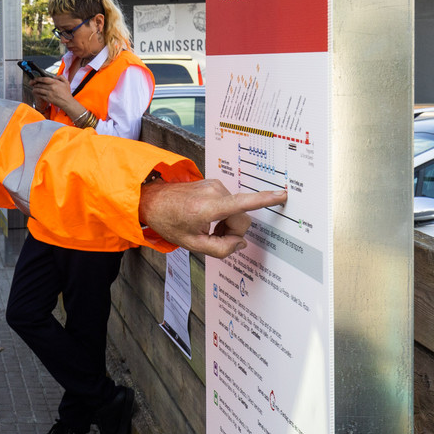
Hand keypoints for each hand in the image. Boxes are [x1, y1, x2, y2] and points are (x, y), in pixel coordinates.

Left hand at [30, 75, 72, 110]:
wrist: (67, 102)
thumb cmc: (66, 93)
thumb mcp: (66, 82)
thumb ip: (61, 77)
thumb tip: (54, 77)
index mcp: (55, 83)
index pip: (44, 79)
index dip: (38, 78)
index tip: (35, 79)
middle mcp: (51, 87)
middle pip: (40, 84)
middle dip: (35, 84)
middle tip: (32, 83)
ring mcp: (49, 93)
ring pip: (39, 90)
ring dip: (35, 89)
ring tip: (34, 88)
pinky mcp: (48, 99)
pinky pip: (40, 95)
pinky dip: (37, 94)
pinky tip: (36, 93)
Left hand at [138, 179, 287, 257]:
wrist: (152, 200)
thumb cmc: (169, 221)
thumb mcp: (192, 244)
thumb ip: (220, 249)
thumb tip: (240, 243)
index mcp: (208, 207)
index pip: (242, 204)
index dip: (265, 200)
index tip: (282, 195)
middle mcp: (214, 192)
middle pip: (241, 219)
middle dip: (232, 231)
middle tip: (212, 237)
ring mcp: (214, 185)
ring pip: (235, 212)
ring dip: (226, 223)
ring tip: (206, 227)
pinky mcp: (214, 184)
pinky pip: (229, 204)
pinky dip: (222, 214)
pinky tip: (206, 218)